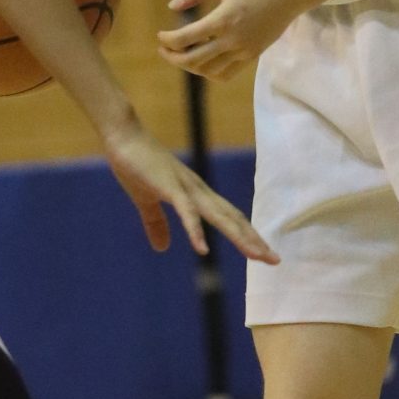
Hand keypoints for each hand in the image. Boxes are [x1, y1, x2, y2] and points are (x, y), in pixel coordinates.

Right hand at [102, 120, 277, 260]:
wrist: (124, 137)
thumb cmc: (136, 165)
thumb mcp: (146, 201)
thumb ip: (156, 224)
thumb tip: (161, 248)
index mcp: (196, 195)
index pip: (229, 217)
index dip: (247, 235)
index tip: (263, 254)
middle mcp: (199, 191)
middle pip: (232, 219)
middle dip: (253, 240)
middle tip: (274, 260)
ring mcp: (186, 188)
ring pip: (219, 216)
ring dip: (239, 236)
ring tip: (256, 255)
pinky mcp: (170, 188)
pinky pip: (187, 212)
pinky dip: (196, 231)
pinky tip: (203, 250)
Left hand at [158, 0, 304, 79]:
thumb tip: (173, 6)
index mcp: (222, 20)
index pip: (185, 39)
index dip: (167, 40)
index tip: (160, 35)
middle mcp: (232, 40)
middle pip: (193, 61)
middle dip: (173, 57)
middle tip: (164, 49)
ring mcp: (243, 51)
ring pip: (208, 71)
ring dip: (190, 66)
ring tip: (182, 54)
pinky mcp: (252, 56)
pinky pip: (226, 75)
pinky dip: (210, 73)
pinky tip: (204, 61)